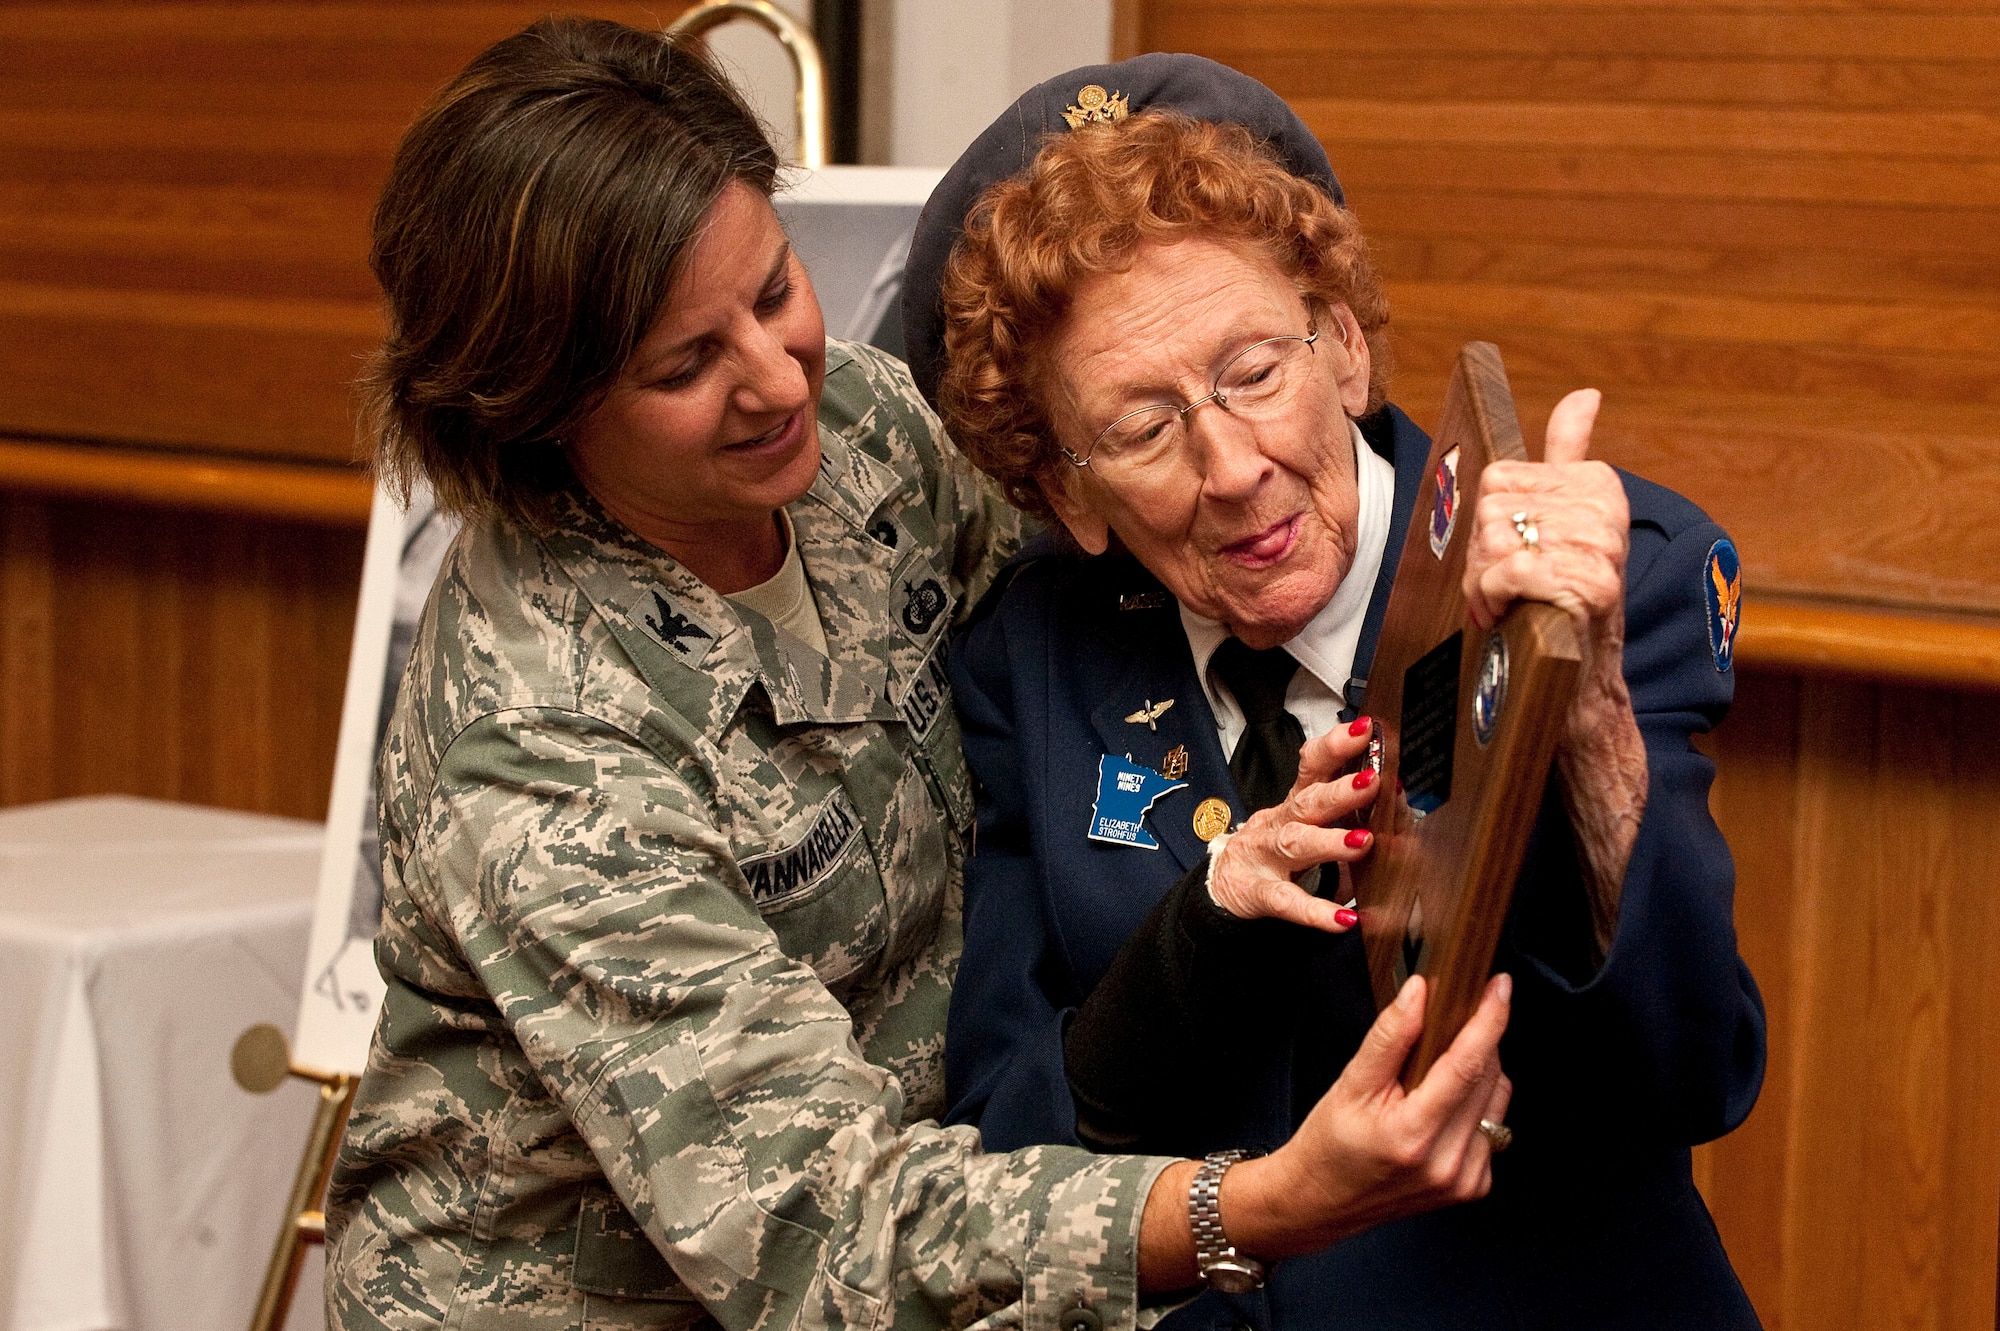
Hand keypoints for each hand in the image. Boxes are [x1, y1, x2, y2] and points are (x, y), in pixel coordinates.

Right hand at [1137, 972, 1514, 1290]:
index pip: (1466, 1066)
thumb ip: (1389, 1038)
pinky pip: (1492, 1124)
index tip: (1498, 988)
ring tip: (1433, 1073)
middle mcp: (1447, 1162)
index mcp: (1413, 1135)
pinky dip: (1475, 1102)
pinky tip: (1441, 1105)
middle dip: (1476, 1039)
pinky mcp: (1473, 1186)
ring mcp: (1464, 1179)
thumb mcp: (1350, 1084)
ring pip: (1496, 1098)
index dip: (1488, 1020)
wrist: (1321, 1202)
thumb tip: (1418, 993)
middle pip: (1486, 1077)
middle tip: (1446, 1024)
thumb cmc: (1330, 1144)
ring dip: (1477, 1070)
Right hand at [1208, 719, 1381, 931]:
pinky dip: (1315, 911)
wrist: (1220, 887)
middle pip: (1307, 802)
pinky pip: (1287, 901)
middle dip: (1340, 790)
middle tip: (1373, 781)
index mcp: (1295, 804)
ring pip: (1297, 844)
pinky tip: (1343, 919)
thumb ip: (1347, 820)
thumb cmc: (1274, 852)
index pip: (1313, 767)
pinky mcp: (1258, 893)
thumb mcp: (1305, 826)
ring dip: (1330, 842)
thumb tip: (1404, 817)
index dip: (1335, 746)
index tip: (1365, 729)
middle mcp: (1279, 824)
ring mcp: (1266, 858)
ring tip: (1364, 841)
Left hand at [1463, 389, 1625, 656]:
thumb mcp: (1566, 515)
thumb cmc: (1561, 591)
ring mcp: (1601, 545)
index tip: (1511, 552)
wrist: (1579, 670)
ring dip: (1484, 582)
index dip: (1488, 524)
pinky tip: (1510, 613)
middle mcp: (1604, 508)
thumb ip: (1569, 450)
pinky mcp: (1591, 584)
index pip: (1497, 478)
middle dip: (1481, 556)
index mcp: (1596, 482)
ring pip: (1494, 540)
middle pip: (1490, 509)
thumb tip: (1586, 394)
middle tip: (1503, 587)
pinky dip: (1494, 598)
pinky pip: (1507, 571)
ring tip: (1507, 602)